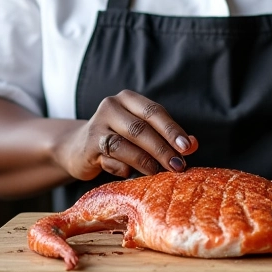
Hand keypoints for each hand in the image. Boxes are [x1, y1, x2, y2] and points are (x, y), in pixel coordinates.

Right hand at [56, 90, 197, 180]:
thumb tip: (193, 145)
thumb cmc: (119, 138)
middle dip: (162, 149)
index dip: (172, 130)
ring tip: (159, 173)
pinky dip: (124, 169)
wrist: (77, 148)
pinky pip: (112, 161)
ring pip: (125, 145)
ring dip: (145, 162)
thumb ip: (166, 136)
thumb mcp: (142, 132)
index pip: (154, 111)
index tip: (187, 147)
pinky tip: (129, 173)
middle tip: (178, 165)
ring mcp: (97, 127)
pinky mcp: (88, 147)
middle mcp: (110, 107)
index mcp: (128, 98)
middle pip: (140, 128)